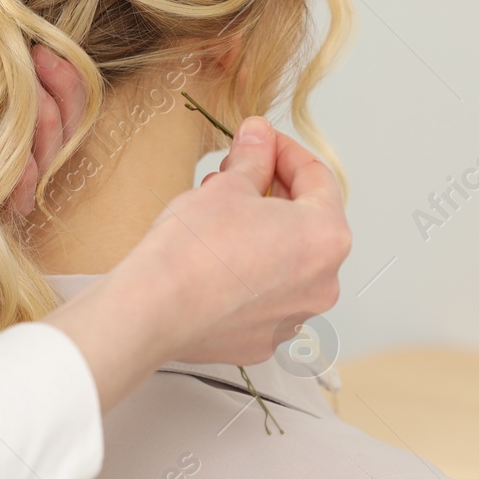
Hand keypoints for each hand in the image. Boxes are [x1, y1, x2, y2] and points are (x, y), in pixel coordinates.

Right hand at [47, 118, 349, 408]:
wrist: (153, 309)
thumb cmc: (192, 251)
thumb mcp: (228, 186)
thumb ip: (254, 158)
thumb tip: (260, 138)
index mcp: (325, 237)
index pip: (318, 179)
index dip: (286, 151)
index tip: (263, 141)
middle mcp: (322, 283)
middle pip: (306, 223)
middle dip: (273, 192)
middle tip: (239, 173)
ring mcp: (294, 316)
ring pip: (287, 262)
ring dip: (261, 233)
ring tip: (220, 214)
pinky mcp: (263, 339)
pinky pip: (265, 296)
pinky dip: (249, 273)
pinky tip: (217, 259)